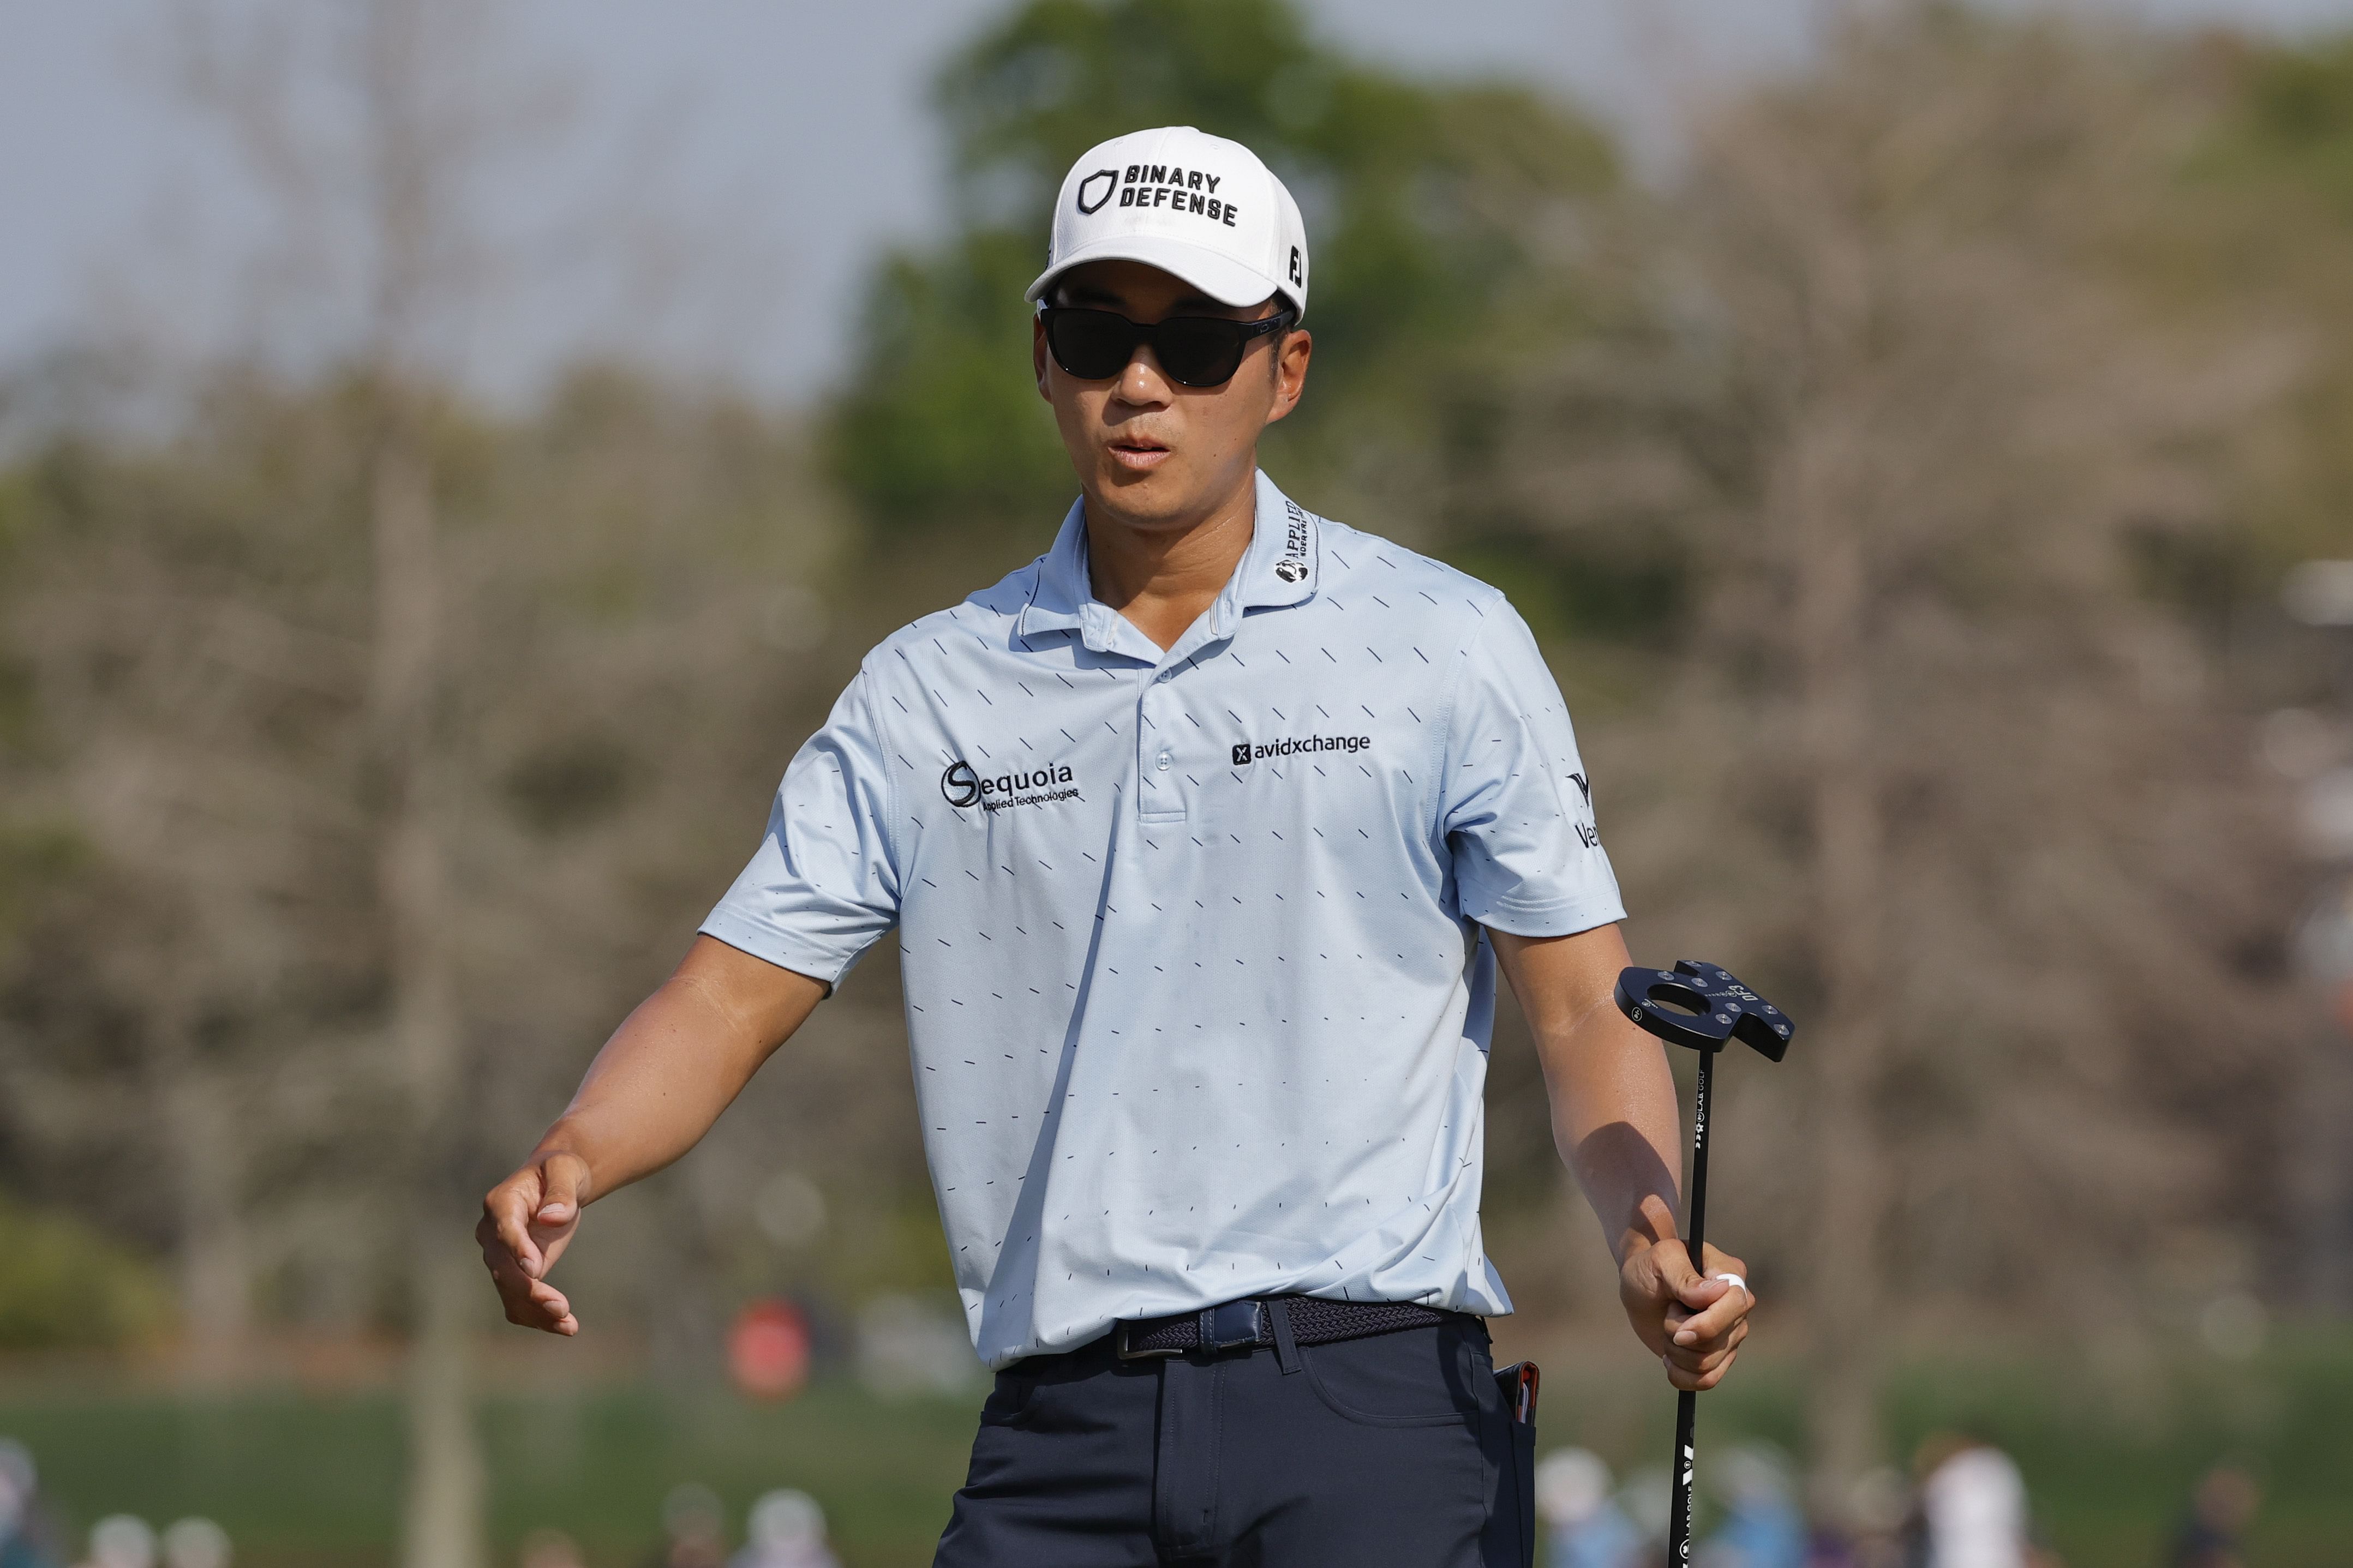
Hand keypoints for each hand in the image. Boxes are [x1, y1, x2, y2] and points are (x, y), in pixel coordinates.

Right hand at [477, 1150, 589, 1335]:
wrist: (556, 1182)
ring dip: (535, 1311)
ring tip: (568, 1324)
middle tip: (560, 1306)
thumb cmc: (561, 1171)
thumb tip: (552, 1218)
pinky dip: (538, 1317)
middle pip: (503, 1267)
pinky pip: (518, 1301)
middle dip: (529, 1290)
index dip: (517, 1249)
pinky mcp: (512, 1274)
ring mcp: (499, 1256)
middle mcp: (492, 1232)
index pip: (504, 1229)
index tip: (534, 1270)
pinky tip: (566, 1327)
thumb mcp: (567, 1171)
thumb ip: (562, 1193)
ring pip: (509, 1291)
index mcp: (501, 1202)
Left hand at [1618, 1194, 1752, 1390]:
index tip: (1676, 1323)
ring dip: (1677, 1353)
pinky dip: (1682, 1375)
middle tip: (1667, 1315)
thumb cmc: (1650, 1266)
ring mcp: (1730, 1334)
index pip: (1737, 1304)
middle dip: (1680, 1336)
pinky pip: (1708, 1380)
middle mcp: (1737, 1307)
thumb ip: (1685, 1277)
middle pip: (1719, 1341)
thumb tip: (1719, 1291)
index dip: (1707, 1323)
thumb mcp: (1660, 1261)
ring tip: (1667, 1330)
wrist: (1640, 1286)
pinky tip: (1669, 1359)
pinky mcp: (1718, 1355)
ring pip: (1709, 1364)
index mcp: (1730, 1275)